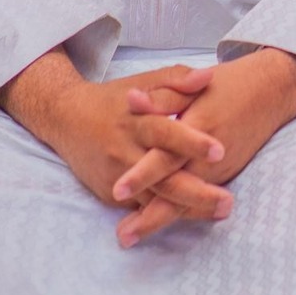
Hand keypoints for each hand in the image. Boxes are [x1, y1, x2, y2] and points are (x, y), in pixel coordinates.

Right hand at [25, 64, 233, 227]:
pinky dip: (166, 215)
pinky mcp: (110, 194)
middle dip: (195, 193)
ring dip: (186, 209)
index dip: (191, 142)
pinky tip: (195, 218)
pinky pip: (142, 207)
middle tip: (227, 202)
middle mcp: (125, 152)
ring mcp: (116, 177)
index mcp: (137, 121)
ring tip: (219, 214)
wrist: (67, 120)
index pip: (165, 133)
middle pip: (162, 177)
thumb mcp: (145, 82)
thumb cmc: (117, 99)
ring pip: (153, 199)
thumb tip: (208, 76)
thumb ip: (178, 80)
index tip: (220, 151)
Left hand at [110, 49, 295, 246]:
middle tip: (122, 236)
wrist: (272, 91)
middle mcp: (208, 155)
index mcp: (197, 127)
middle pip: (176, 192)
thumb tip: (130, 100)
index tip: (118, 190)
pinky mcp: (225, 174)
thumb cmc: (229, 85)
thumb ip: (162, 96)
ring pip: (188, 202)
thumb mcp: (194, 84)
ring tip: (130, 237)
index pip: (166, 156)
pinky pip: (199, 199)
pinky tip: (155, 223)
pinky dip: (178, 213)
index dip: (142, 174)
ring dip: (159, 220)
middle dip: (149, 216)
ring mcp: (219, 169)